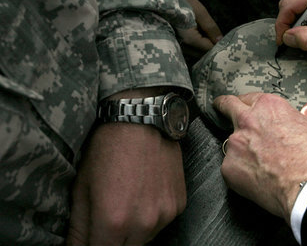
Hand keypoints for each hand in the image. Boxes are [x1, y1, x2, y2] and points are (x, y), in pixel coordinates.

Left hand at [67, 89, 186, 244]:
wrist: (143, 120)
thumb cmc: (108, 149)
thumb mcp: (82, 188)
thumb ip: (79, 229)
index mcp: (113, 222)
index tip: (91, 236)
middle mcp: (143, 224)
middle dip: (112, 240)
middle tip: (108, 217)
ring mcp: (165, 214)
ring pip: (145, 239)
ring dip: (134, 231)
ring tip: (127, 201)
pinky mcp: (179, 204)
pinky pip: (161, 222)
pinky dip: (152, 216)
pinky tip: (144, 193)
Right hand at [175, 0, 222, 55]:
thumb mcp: (198, 11)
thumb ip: (210, 27)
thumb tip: (220, 40)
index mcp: (190, 40)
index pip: (210, 50)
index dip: (219, 45)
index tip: (227, 38)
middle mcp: (182, 47)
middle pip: (202, 53)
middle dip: (211, 45)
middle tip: (217, 34)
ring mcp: (177, 45)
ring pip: (195, 51)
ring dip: (203, 44)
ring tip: (208, 32)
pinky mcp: (173, 41)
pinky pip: (188, 47)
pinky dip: (195, 42)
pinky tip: (197, 31)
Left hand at [214, 93, 306, 223]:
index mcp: (268, 107)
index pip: (247, 97)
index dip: (245, 103)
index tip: (242, 106)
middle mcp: (247, 122)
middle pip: (227, 108)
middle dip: (224, 108)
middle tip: (223, 112)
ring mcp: (235, 145)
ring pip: (230, 143)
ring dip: (240, 149)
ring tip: (259, 163)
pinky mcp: (229, 169)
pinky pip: (230, 167)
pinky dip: (240, 172)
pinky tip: (257, 179)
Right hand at [276, 0, 306, 49]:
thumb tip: (288, 39)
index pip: (287, 6)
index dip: (282, 27)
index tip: (283, 44)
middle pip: (288, 3)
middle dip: (288, 23)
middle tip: (295, 42)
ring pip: (296, 4)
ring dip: (296, 21)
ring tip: (306, 36)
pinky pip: (306, 4)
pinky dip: (305, 18)